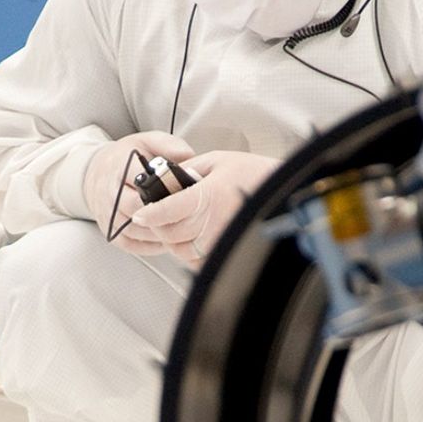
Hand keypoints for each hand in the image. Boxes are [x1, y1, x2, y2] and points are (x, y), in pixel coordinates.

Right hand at [82, 132, 194, 254]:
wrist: (94, 172)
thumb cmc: (123, 159)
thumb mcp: (146, 142)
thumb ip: (169, 146)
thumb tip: (190, 158)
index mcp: (120, 168)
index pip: (142, 184)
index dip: (164, 190)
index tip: (181, 192)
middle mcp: (110, 192)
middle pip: (138, 210)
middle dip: (162, 213)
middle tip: (183, 214)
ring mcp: (108, 214)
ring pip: (136, 230)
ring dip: (159, 232)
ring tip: (179, 227)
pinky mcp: (109, 230)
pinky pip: (131, 244)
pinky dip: (151, 245)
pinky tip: (165, 239)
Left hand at [131, 150, 279, 267]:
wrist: (283, 191)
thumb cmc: (254, 173)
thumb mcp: (219, 160)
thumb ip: (191, 168)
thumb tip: (172, 178)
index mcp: (206, 197)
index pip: (167, 210)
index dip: (149, 214)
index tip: (139, 214)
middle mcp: (210, 222)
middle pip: (169, 232)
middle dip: (157, 225)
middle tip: (154, 216)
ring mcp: (219, 239)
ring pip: (180, 249)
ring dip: (171, 240)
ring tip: (172, 227)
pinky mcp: (226, 250)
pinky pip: (197, 261)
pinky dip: (187, 253)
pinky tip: (189, 240)